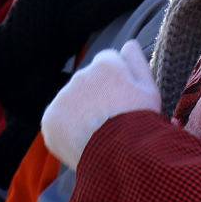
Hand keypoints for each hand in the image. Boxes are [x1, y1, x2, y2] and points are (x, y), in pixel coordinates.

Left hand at [41, 40, 160, 169]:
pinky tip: (84, 141)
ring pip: (72, 100)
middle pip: (88, 81)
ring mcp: (63, 96)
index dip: (116, 82)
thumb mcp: (150, 89)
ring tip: (99, 135)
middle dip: (97, 96)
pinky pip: (58, 120)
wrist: (120, 157)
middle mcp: (81, 74)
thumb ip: (137, 61)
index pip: (107, 63)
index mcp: (106, 63)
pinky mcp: (50, 118)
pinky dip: (68, 130)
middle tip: (112, 120)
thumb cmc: (141, 123)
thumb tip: (127, 44)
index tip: (122, 101)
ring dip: (81, 112)